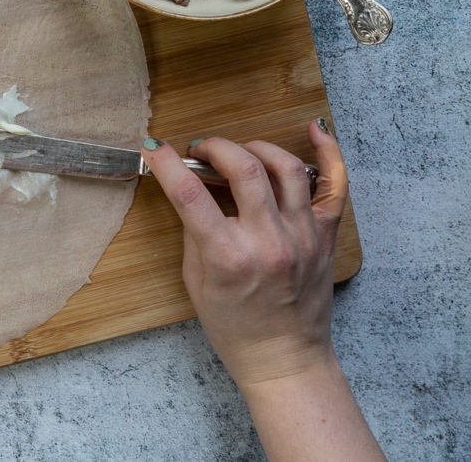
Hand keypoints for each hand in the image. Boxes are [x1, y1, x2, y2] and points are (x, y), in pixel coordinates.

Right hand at [143, 120, 345, 386]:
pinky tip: (316, 129)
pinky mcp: (325, 236)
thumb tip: (189, 187)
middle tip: (200, 150)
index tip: (152, 148)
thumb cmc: (233, 326)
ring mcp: (302, 236)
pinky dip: (329, 153)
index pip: (190, 194)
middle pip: (243, 168)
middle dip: (215, 147)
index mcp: (229, 258)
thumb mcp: (195, 281)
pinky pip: (335, 185)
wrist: (284, 358)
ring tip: (239, 152)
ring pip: (286, 167)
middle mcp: (269, 242)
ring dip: (256, 147)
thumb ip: (194, 230)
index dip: (166, 164)